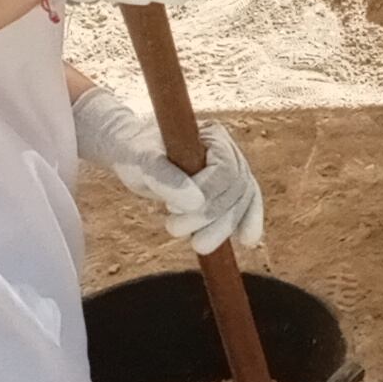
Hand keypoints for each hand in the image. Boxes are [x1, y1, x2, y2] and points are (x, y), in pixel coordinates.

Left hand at [71, 84, 265, 254]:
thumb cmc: (136, 152)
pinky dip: (247, 223)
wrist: (135, 154)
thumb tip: (196, 203)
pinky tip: (247, 241)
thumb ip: (166, 177)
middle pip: (237, 188)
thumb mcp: (143, 162)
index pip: (225, 170)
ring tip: (197, 245)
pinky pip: (248, 205)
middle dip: (211, 217)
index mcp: (212, 135)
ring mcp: (232, 168)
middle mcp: (227, 150)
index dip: (206, 194)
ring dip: (223, 228)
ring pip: (243, 200)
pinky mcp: (228, 188)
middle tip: (173, 229)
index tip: (170, 208)